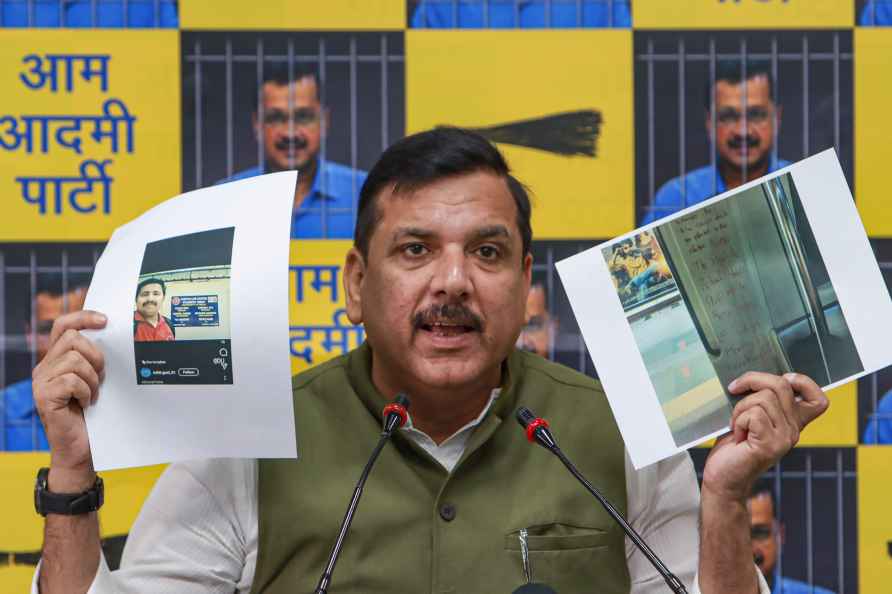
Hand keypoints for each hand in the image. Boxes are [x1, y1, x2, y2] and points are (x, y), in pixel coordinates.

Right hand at [32, 311, 106, 488]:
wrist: (82, 450)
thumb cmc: (93, 416)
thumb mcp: (96, 381)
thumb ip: (94, 360)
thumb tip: (112, 336)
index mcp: (56, 360)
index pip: (64, 326)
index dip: (83, 317)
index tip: (105, 320)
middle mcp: (44, 368)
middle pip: (73, 339)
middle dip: (96, 357)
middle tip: (101, 378)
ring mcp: (41, 382)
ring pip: (75, 359)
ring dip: (93, 378)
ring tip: (93, 395)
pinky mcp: (44, 396)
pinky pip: (72, 380)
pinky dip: (86, 391)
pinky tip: (87, 404)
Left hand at [701, 371, 828, 501]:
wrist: (723, 479)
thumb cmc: (733, 446)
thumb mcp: (751, 416)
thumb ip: (762, 400)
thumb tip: (754, 376)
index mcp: (792, 422)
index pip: (818, 399)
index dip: (803, 382)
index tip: (780, 380)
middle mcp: (794, 430)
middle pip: (781, 385)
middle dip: (752, 381)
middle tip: (734, 391)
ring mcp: (784, 438)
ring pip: (763, 398)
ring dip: (740, 407)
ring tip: (737, 425)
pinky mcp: (769, 444)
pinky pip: (754, 414)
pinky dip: (738, 420)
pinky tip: (737, 435)